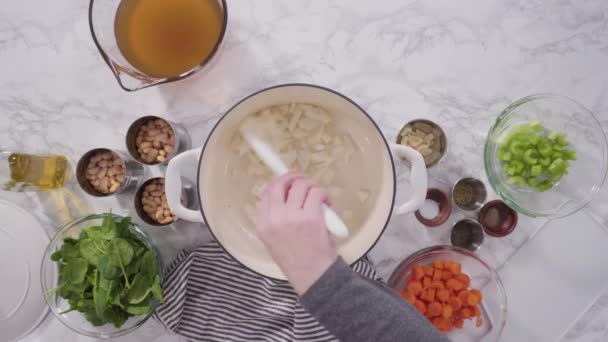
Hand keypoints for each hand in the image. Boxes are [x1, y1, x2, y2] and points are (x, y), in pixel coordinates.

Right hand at [256, 172, 337, 294]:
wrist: (312, 277)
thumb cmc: (297, 260)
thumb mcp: (274, 241)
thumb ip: (275, 218)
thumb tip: (282, 193)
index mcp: (263, 225)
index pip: (266, 192)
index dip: (278, 181)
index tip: (288, 180)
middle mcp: (275, 219)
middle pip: (280, 183)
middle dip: (293, 176)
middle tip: (304, 180)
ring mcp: (293, 217)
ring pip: (300, 185)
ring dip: (312, 185)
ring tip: (319, 195)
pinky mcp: (311, 217)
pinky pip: (316, 193)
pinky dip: (323, 194)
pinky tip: (327, 203)